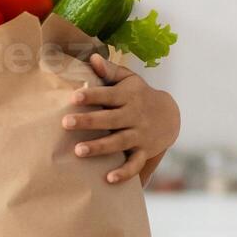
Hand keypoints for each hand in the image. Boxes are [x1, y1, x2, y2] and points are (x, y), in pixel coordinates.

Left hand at [62, 53, 179, 184]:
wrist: (170, 116)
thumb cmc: (139, 94)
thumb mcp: (129, 79)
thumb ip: (110, 70)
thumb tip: (92, 57)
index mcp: (128, 96)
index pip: (108, 95)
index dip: (92, 95)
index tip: (73, 97)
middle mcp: (134, 115)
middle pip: (110, 119)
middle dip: (89, 121)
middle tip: (65, 123)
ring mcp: (140, 135)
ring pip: (119, 142)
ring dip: (100, 147)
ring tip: (78, 151)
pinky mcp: (144, 151)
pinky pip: (134, 164)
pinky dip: (124, 173)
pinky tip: (108, 179)